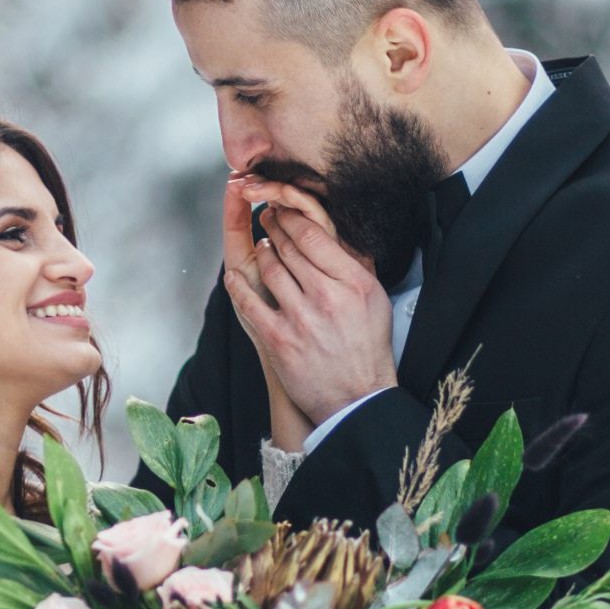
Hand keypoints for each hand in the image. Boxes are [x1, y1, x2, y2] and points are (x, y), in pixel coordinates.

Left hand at [222, 176, 395, 431]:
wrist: (357, 397)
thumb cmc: (368, 347)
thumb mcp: (375, 298)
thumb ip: (356, 264)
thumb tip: (337, 230)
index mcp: (353, 282)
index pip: (314, 235)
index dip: (292, 218)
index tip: (284, 210)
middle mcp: (327, 296)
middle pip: (289, 248)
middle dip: (273, 229)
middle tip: (266, 219)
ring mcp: (300, 318)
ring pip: (269, 269)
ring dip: (260, 253)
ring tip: (261, 246)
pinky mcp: (278, 339)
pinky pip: (248, 302)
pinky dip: (238, 284)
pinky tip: (234, 275)